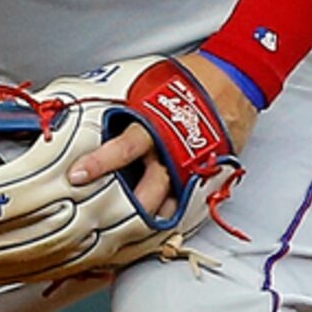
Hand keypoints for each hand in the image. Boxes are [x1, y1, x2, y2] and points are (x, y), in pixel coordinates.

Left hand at [67, 52, 258, 218]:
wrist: (234, 77)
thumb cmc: (188, 79)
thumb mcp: (148, 85)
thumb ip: (121, 102)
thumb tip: (82, 103)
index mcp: (156, 125)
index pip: (124, 149)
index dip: (99, 163)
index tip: (77, 176)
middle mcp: (174, 150)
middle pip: (148, 191)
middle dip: (125, 210)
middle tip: (99, 221)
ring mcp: (192, 166)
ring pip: (168, 204)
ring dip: (147, 220)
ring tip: (124, 234)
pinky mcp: (208, 174)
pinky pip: (188, 203)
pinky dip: (172, 214)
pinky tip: (156, 225)